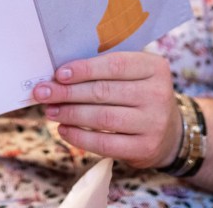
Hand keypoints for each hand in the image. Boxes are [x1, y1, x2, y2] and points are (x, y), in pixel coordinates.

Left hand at [32, 51, 179, 169]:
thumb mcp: (133, 74)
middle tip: (43, 92)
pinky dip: (80, 137)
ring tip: (50, 111)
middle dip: (67, 93)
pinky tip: (64, 129)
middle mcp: (158, 94)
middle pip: (104, 92)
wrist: (170, 132)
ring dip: (70, 114)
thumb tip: (60, 75)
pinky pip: (106, 143)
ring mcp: (154, 123)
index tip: (58, 74)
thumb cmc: (138, 94)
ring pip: (102, 118)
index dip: (84, 69)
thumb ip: (104, 69)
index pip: (114, 65)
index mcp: (154, 67)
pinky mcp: (145, 148)